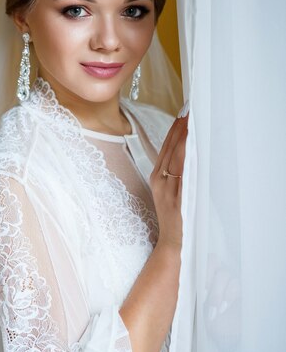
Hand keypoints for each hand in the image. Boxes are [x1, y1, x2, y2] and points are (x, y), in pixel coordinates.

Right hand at [149, 111, 188, 248]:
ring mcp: (168, 189)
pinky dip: (187, 156)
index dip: (176, 128)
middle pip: (171, 148)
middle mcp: (160, 180)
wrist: (174, 244)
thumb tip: (193, 151)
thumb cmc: (178, 218)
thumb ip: (180, 173)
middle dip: (181, 127)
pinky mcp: (177, 198)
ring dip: (185, 137)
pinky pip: (183, 173)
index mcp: (157, 177)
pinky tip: (193, 144)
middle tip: (190, 107)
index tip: (185, 112)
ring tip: (193, 118)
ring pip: (177, 157)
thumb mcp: (173, 192)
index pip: (167, 146)